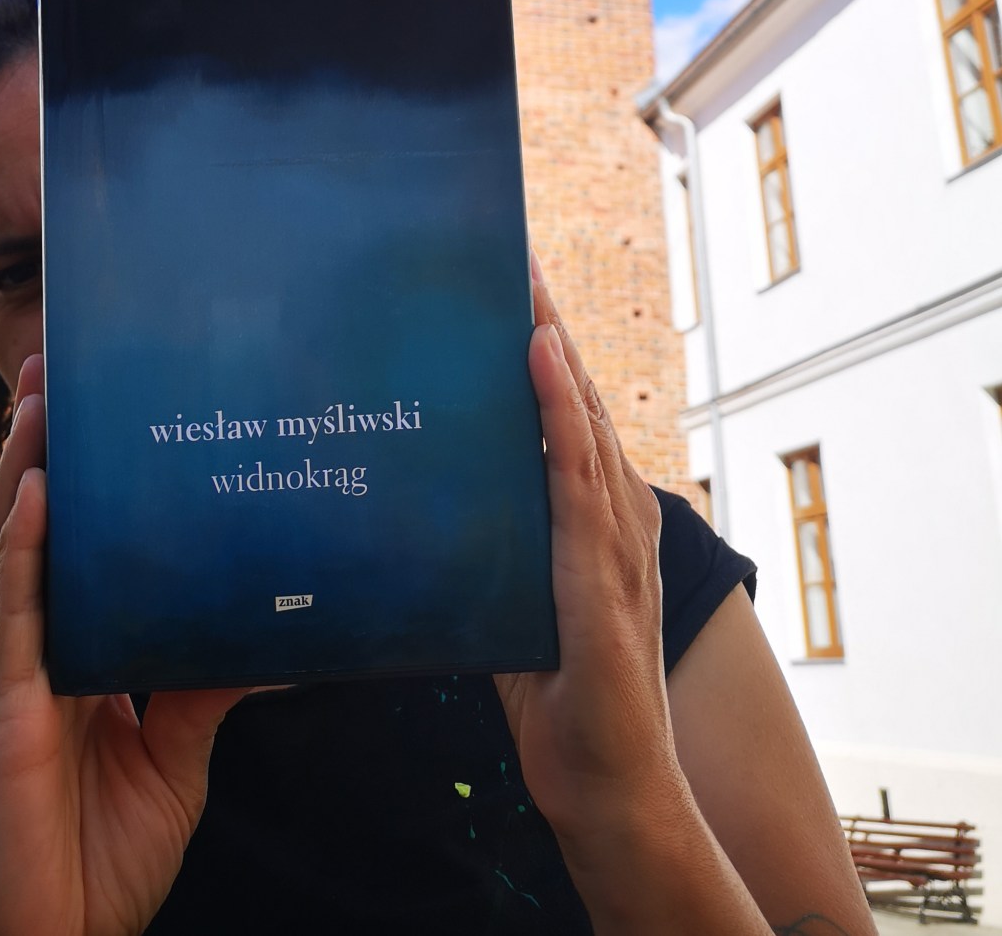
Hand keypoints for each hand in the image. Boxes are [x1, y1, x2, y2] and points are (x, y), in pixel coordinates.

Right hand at [0, 355, 247, 935]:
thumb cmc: (99, 863)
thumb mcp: (172, 757)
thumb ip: (205, 686)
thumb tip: (272, 630)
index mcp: (59, 663)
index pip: (58, 551)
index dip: (60, 481)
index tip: (81, 408)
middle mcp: (24, 660)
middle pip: (23, 534)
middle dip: (33, 451)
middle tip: (53, 372)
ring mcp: (5, 688)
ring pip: (5, 558)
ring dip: (21, 475)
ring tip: (42, 404)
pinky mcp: (3, 726)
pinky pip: (10, 626)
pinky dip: (23, 555)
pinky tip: (39, 500)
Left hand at [494, 259, 686, 858]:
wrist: (608, 791)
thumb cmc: (563, 702)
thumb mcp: (512, 605)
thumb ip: (487, 553)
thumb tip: (425, 511)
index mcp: (593, 519)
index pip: (566, 414)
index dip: (544, 346)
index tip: (510, 281)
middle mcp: (615, 517)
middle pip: (579, 399)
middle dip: (545, 322)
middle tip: (510, 251)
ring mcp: (617, 545)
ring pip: (585, 421)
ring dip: (553, 346)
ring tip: (522, 279)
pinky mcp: (604, 580)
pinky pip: (578, 480)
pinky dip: (562, 414)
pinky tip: (541, 360)